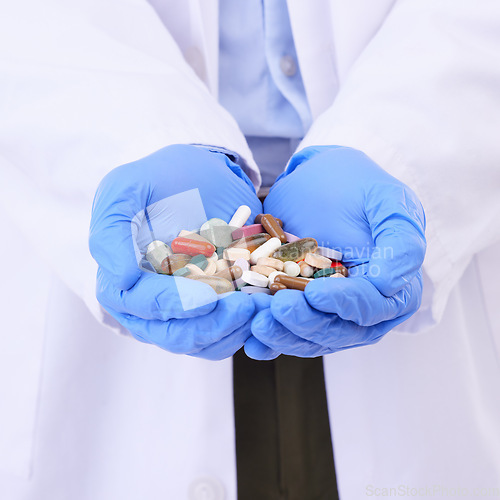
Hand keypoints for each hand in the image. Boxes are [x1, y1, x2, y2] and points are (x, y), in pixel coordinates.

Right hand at [89, 144, 261, 359]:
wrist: (204, 175)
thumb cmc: (161, 177)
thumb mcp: (127, 187)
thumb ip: (111, 230)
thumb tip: (119, 282)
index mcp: (122, 277)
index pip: (137, 304)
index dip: (169, 305)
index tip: (207, 299)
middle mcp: (150, 301)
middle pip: (172, 334)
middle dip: (210, 326)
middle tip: (246, 309)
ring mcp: (184, 308)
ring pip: (203, 341)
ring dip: (234, 331)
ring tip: (263, 309)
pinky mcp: (214, 307)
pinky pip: (228, 332)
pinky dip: (249, 327)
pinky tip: (268, 308)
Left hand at [245, 146, 425, 359]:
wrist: (315, 181)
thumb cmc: (355, 185)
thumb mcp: (387, 200)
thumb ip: (401, 239)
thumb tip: (392, 285)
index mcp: (394, 289)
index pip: (370, 306)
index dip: (343, 304)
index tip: (315, 294)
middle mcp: (363, 309)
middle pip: (337, 330)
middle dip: (306, 322)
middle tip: (277, 308)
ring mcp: (328, 314)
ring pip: (308, 336)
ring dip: (282, 333)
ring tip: (256, 322)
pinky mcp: (300, 311)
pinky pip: (286, 331)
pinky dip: (268, 338)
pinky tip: (251, 340)